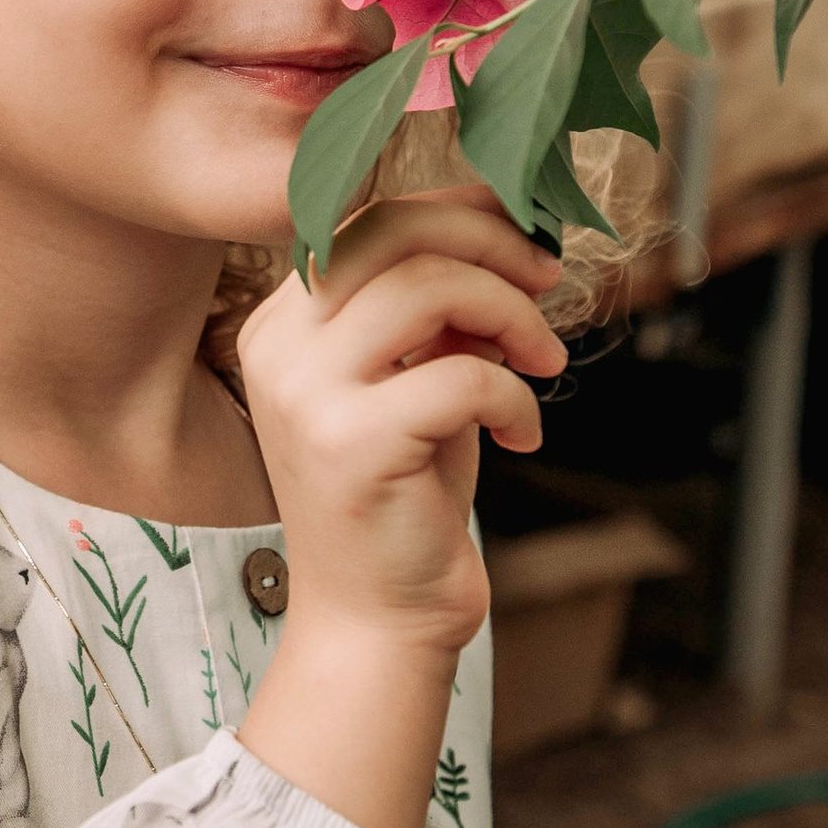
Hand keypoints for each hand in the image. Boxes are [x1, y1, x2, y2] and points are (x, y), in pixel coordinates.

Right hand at [232, 191, 564, 827]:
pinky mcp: (351, 444)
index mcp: (282, 322)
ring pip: (429, 288)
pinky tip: (522, 436)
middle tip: (550, 281)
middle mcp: (277, 346)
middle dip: (490, 242)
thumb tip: (504, 232)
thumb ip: (435, 310)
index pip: (366, 219)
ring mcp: (304, 394)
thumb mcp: (415, 380)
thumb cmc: (405, 497)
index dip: (457, 208)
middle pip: (393, 232)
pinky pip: (463, 375)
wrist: (377, 619)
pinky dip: (516, 397)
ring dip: (512, 316)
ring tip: (543, 362)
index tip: (524, 236)